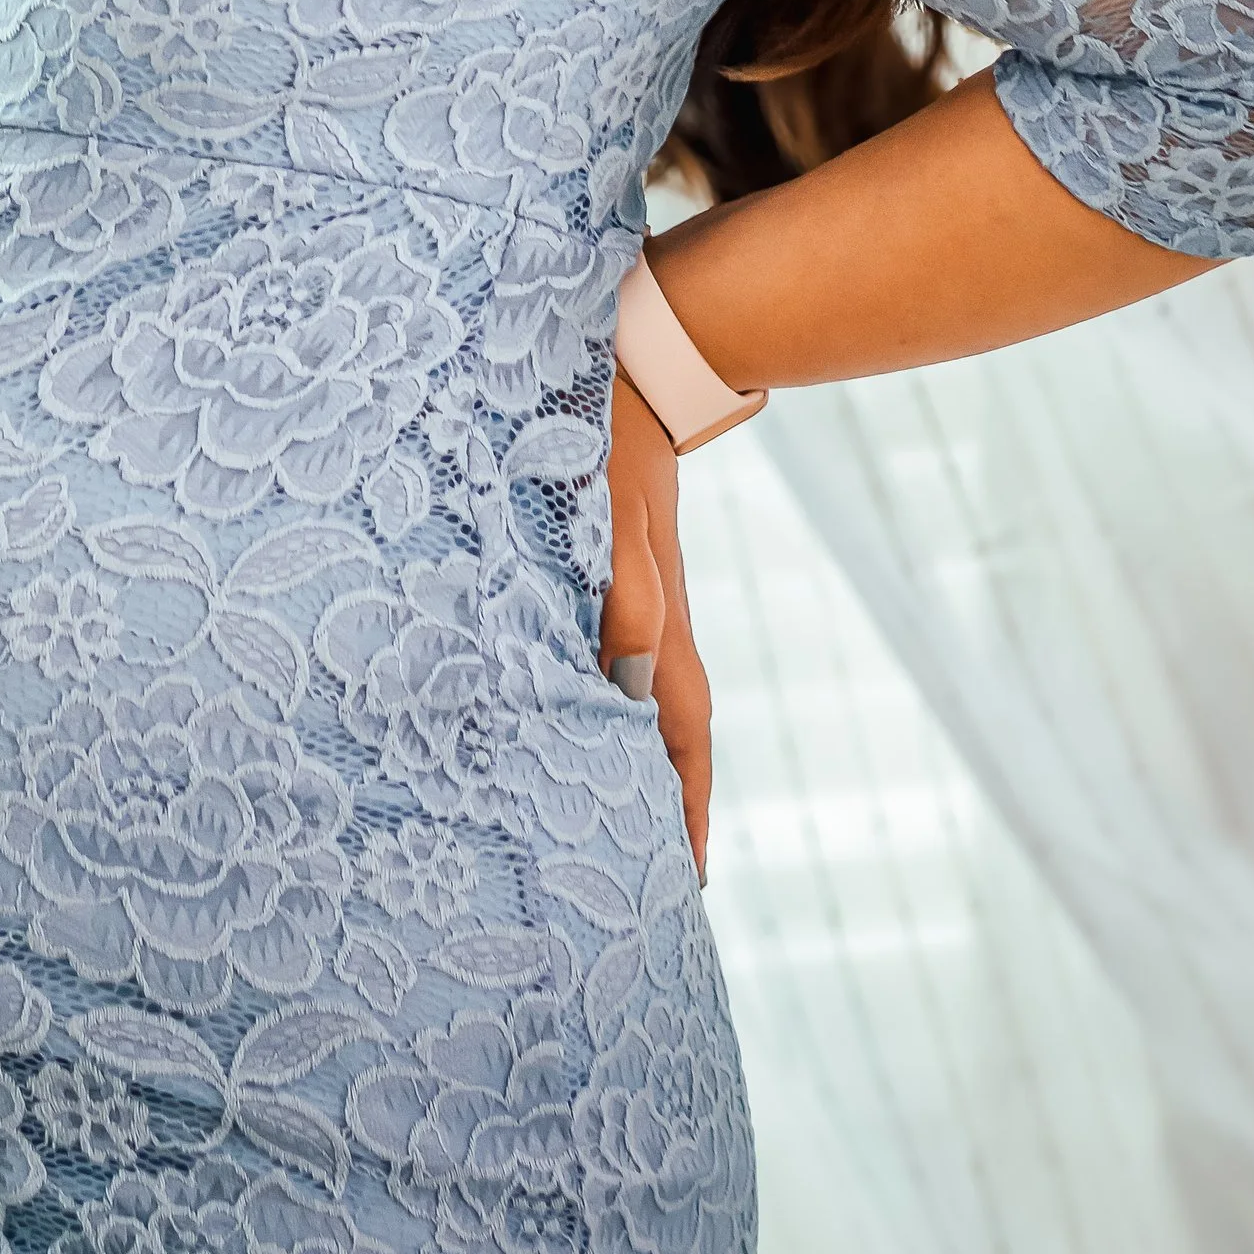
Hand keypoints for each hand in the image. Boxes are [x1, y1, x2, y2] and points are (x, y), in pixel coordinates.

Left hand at [598, 367, 713, 878]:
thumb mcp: (611, 519)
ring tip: (605, 827)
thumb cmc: (607, 446)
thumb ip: (625, 595)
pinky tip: (567, 723)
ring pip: (633, 704)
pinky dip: (596, 709)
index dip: (684, 811)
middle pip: (662, 737)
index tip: (686, 881)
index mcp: (663, 629)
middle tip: (641, 883)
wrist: (628, 371)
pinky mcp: (607, 581)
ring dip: (625, 761)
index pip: (682, 742)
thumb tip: (631, 674)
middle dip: (656, 806)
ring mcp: (634, 607)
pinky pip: (606, 664)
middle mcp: (655, 629)